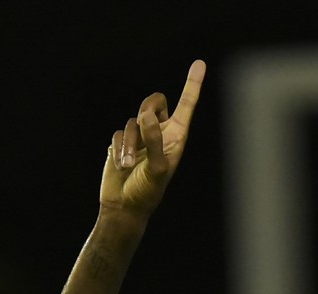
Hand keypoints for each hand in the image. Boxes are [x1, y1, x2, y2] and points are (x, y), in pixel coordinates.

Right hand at [99, 60, 205, 216]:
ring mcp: (141, 137)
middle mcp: (161, 133)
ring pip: (132, 120)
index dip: (193, 84)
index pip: (186, 105)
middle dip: (147, 111)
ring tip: (129, 165)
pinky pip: (117, 132)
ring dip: (129, 143)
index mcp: (177, 137)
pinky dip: (117, 148)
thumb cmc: (147, 191)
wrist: (124, 206)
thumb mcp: (157, 169)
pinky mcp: (122, 142)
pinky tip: (120, 166)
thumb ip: (154, 141)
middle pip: (154, 101)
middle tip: (144, 126)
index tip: (200, 63)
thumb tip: (147, 117)